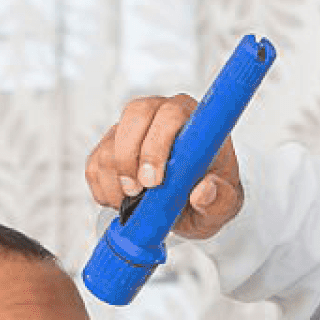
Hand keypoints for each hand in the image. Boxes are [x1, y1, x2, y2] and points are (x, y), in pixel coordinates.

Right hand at [84, 94, 243, 239]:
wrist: (191, 203)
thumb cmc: (209, 194)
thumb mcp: (224, 205)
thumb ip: (220, 200)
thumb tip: (204, 191)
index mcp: (193, 119)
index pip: (170, 114)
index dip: (156, 145)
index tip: (154, 182)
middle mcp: (160, 114)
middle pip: (134, 117)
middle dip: (129, 160)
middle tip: (136, 193)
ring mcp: (132, 128)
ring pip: (110, 143)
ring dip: (115, 180)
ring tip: (133, 202)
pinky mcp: (111, 146)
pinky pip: (94, 162)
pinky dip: (102, 188)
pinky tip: (121, 201)